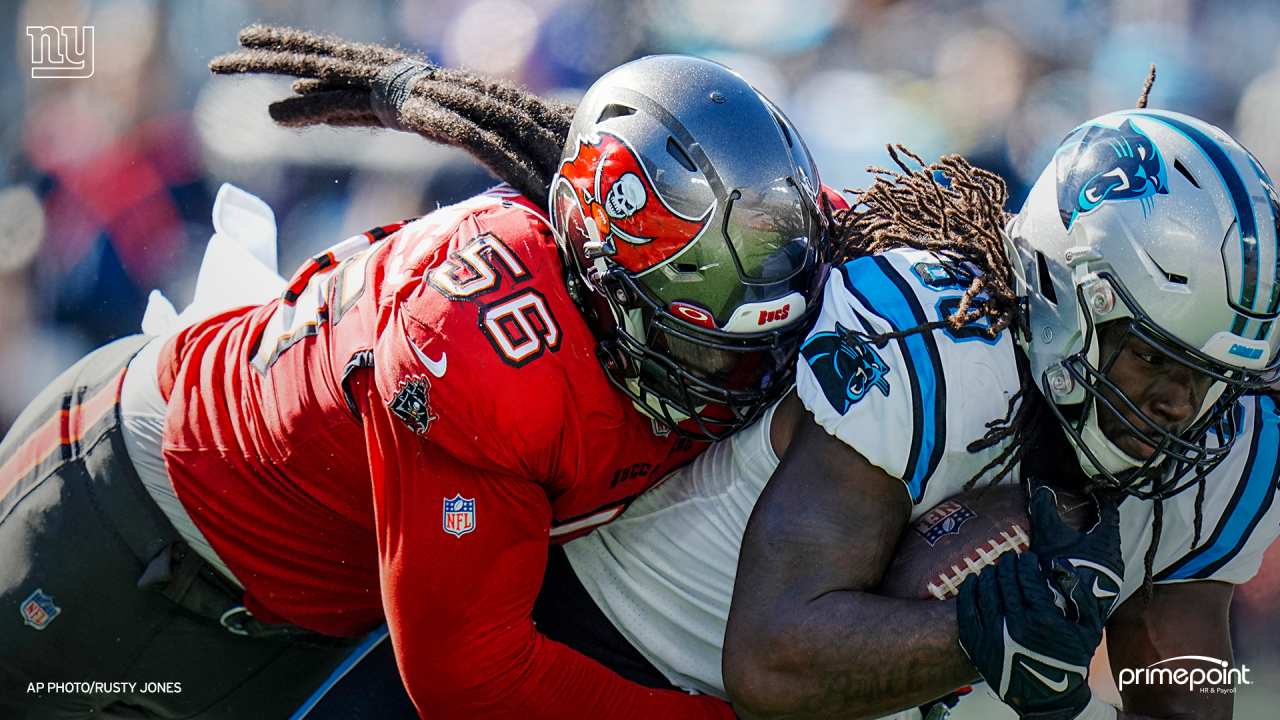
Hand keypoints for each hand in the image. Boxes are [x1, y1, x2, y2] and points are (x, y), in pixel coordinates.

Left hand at [958, 551, 1101, 719]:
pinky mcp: (978, 647)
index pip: (1027, 576)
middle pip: (1004, 580)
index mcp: (1043, 618)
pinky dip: (967, 592)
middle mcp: (1016, 625)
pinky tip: (972, 582)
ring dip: (988, 574)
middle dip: (1006, 564)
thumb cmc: (1071, 660)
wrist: (1051, 698)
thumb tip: (1059, 563)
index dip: (1025, 562)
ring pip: (984, 591)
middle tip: (1009, 558)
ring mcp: (994, 636)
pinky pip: (966, 611)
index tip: (1026, 558)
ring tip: (993, 569)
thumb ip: (1079, 593)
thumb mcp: (1089, 628)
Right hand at [1028, 486, 1123, 623]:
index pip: (1109, 509)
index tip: (1087, 493)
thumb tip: (1038, 484)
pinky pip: (1098, 570)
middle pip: (1108, 532)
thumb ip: (1044, 509)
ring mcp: (1112, 576)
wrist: (1073, 611)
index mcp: (1107, 537)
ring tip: (1069, 543)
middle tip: (1075, 517)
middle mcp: (1116, 555)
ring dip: (1089, 546)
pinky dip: (1086, 563)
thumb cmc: (1065, 568)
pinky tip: (1070, 566)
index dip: (1098, 498)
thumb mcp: (1049, 534)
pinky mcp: (1105, 591)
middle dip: (1092, 524)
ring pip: (1103, 553)